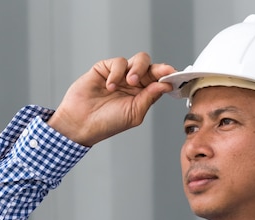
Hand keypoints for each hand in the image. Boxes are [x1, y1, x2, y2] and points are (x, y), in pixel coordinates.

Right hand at [48, 52, 175, 146]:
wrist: (81, 122)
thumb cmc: (107, 123)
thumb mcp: (134, 113)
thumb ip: (149, 97)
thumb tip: (165, 84)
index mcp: (142, 95)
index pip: (159, 81)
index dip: (167, 76)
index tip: (173, 74)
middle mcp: (133, 83)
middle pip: (151, 67)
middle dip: (156, 69)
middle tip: (158, 73)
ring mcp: (120, 75)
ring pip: (139, 60)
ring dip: (138, 69)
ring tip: (130, 82)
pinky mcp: (105, 69)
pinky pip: (119, 62)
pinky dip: (117, 73)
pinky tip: (110, 86)